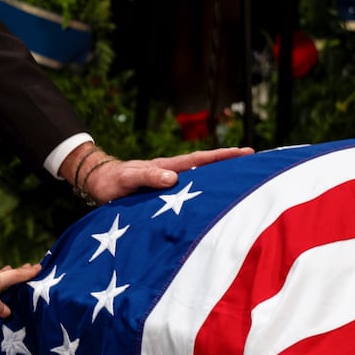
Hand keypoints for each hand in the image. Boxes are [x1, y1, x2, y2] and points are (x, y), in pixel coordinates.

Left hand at [65, 145, 253, 204]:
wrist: (98, 183)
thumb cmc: (112, 182)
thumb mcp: (128, 179)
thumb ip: (148, 177)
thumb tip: (174, 179)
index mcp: (168, 166)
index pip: (201, 160)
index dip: (223, 156)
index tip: (246, 152)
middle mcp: (173, 172)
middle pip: (207, 166)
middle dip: (230, 164)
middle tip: (256, 164)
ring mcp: (170, 182)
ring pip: (200, 179)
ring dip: (220, 179)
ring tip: (243, 183)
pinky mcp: (164, 193)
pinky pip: (190, 192)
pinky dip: (204, 192)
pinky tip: (213, 202)